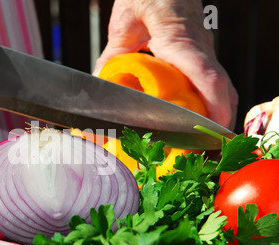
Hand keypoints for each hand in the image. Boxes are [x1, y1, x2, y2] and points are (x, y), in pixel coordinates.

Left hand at [93, 0, 237, 129]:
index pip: (205, 74)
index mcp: (180, 40)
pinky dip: (210, 102)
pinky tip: (196, 117)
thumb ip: (114, 52)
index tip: (213, 128)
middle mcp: (199, 48)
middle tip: (206, 147)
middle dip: (218, 119)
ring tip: (202, 140)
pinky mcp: (200, 53)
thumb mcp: (126, 22)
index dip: (213, 104)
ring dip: (216, 113)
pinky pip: (212, 80)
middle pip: (220, 88)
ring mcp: (203, 51)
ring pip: (221, 86)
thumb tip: (99, 84)